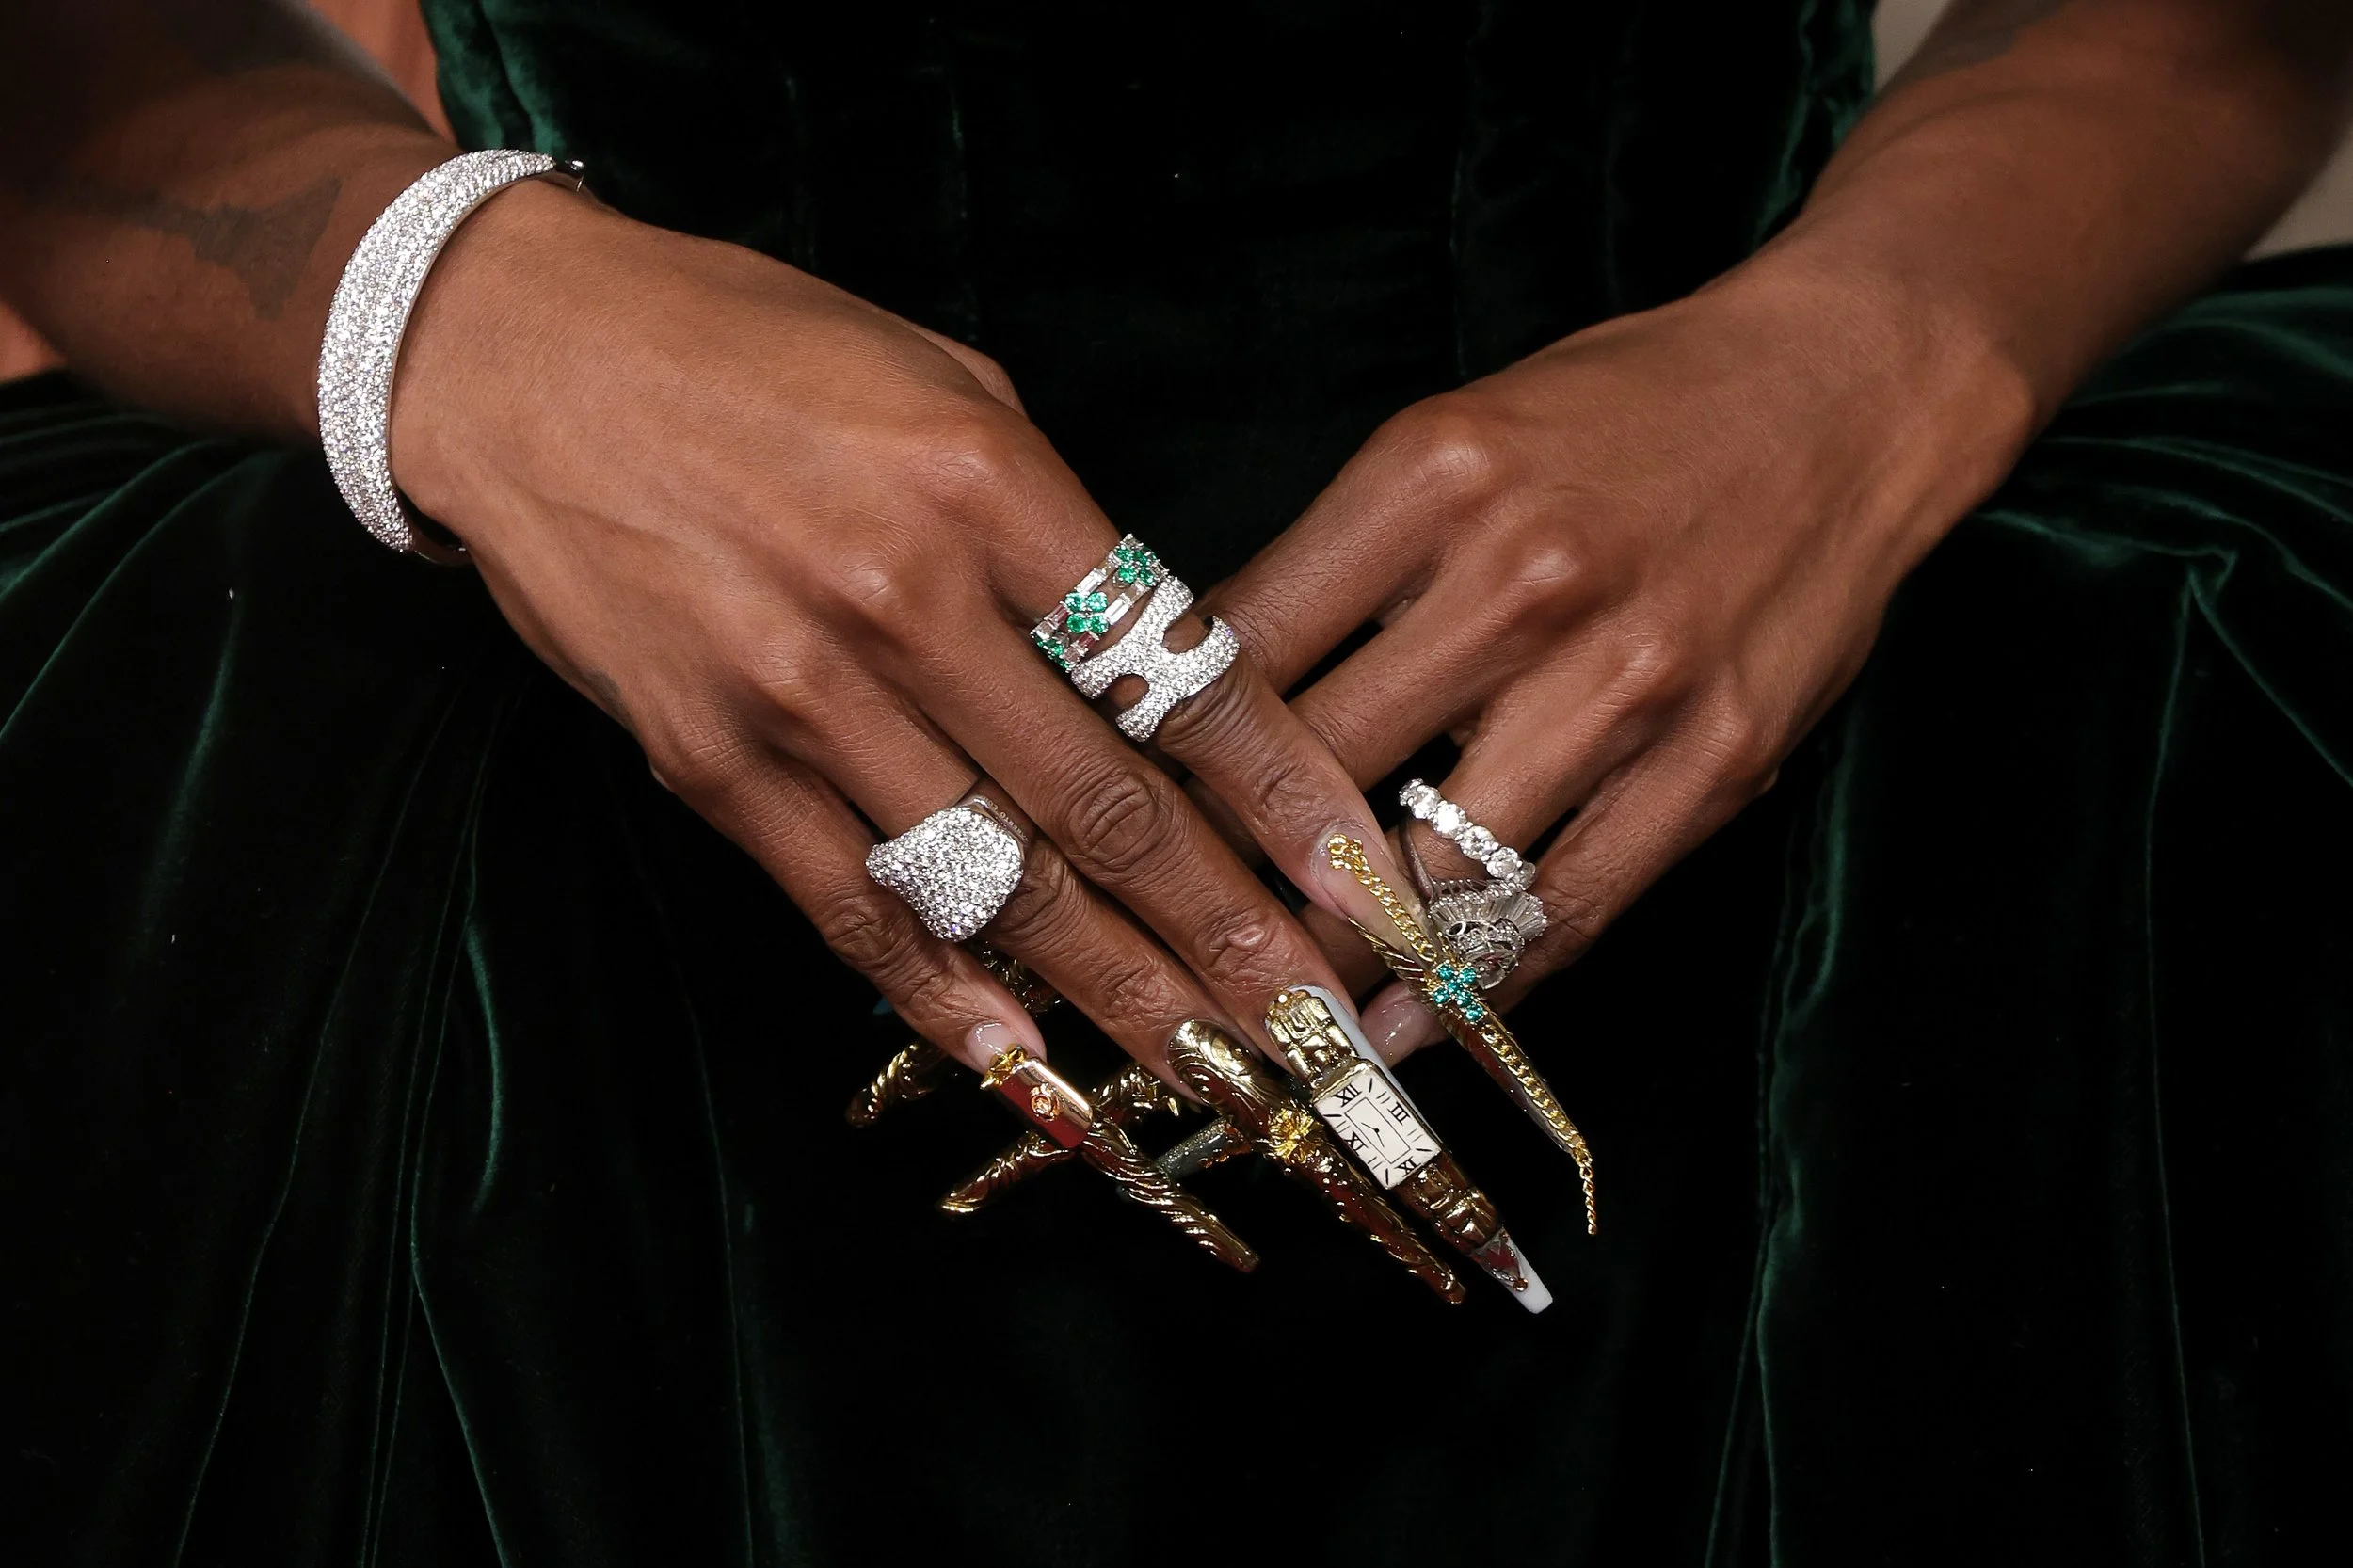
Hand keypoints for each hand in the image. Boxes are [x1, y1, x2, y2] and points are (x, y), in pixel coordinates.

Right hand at [386, 181, 1424, 1091]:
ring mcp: (800, 696)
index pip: (1182, 673)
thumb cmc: (750, 351)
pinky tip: (1024, 1062)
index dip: (1289, 795)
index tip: (1361, 881)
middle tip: (1323, 1032)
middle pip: (1106, 808)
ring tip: (1217, 1081)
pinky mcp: (712, 763)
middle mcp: (904, 602)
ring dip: (1116, 996)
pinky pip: (850, 904)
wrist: (519, 358)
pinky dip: (942, 992)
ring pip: (993, 880)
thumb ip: (1055, 533)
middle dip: (1230, 937)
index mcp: (990, 487)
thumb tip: (1153, 672)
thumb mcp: (945, 385)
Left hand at [1211, 255, 2031, 1052]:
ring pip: (1434, 870)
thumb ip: (1341, 566)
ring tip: (1263, 1017)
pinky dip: (1470, 993)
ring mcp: (1626, 682)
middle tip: (1159, 943)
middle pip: (1320, 774)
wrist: (1843, 394)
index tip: (1115, 825)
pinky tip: (1399, 1034)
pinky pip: (1564, 910)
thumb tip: (1210, 706)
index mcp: (1431, 479)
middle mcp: (1523, 580)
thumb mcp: (1454, 439)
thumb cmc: (1629, 415)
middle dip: (1225, 876)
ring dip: (1337, 959)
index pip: (1244, 649)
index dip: (1160, 757)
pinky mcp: (1712, 764)